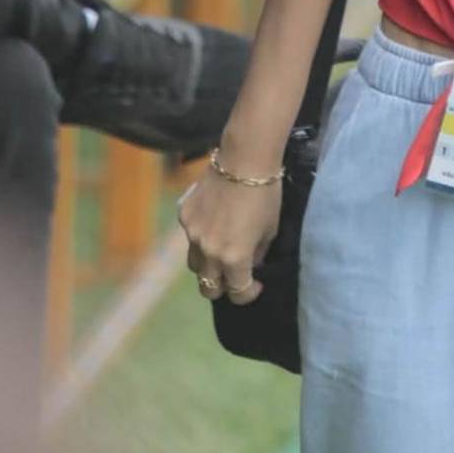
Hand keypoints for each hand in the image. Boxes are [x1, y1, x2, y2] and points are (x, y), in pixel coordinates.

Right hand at [177, 170, 281, 305]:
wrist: (244, 159)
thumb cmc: (266, 194)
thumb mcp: (270, 229)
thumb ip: (257, 253)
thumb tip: (250, 264)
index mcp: (234, 257)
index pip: (237, 292)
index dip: (248, 294)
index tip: (255, 285)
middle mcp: (208, 251)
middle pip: (208, 288)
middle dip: (222, 288)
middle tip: (234, 276)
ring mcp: (191, 233)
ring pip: (194, 264)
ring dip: (207, 265)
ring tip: (220, 251)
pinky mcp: (183, 215)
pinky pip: (190, 235)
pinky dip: (201, 235)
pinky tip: (213, 221)